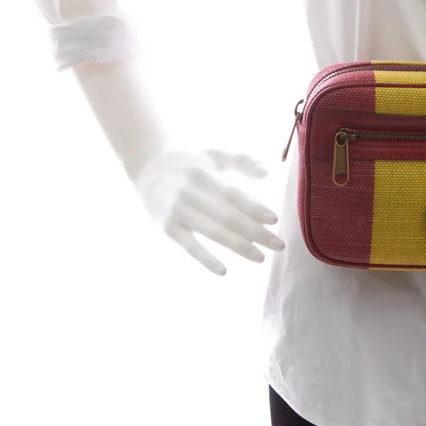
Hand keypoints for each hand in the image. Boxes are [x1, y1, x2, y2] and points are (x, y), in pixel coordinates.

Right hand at [132, 145, 284, 274]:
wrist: (147, 165)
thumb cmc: (190, 162)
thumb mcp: (214, 154)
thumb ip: (242, 160)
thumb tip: (267, 172)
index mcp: (203, 173)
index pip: (232, 194)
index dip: (253, 207)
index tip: (274, 220)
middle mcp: (189, 192)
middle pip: (226, 216)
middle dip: (255, 232)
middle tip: (278, 245)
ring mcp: (177, 211)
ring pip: (212, 232)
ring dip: (238, 246)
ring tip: (260, 257)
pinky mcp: (168, 227)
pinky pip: (189, 246)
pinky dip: (205, 259)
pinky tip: (223, 271)